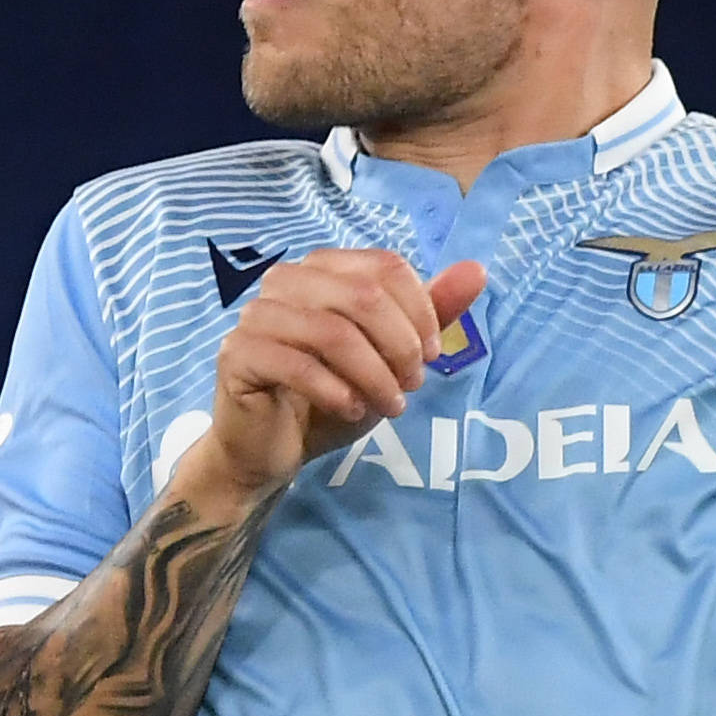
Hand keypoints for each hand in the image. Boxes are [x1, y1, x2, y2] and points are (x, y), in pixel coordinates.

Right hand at [191, 250, 486, 503]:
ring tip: (388, 406)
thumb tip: (478, 270)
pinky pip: (297, 365)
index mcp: (323, 268)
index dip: (420, 312)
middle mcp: (285, 280)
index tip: (432, 356)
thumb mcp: (391, 356)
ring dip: (374, 375)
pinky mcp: (237, 355)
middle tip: (411, 386)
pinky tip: (351, 410)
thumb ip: (430, 313)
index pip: (384, 268)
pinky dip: (336, 391)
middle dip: (400, 346)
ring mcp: (256, 315)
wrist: (272, 448)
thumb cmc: (331, 394)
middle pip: (362, 295)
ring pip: (332, 332)